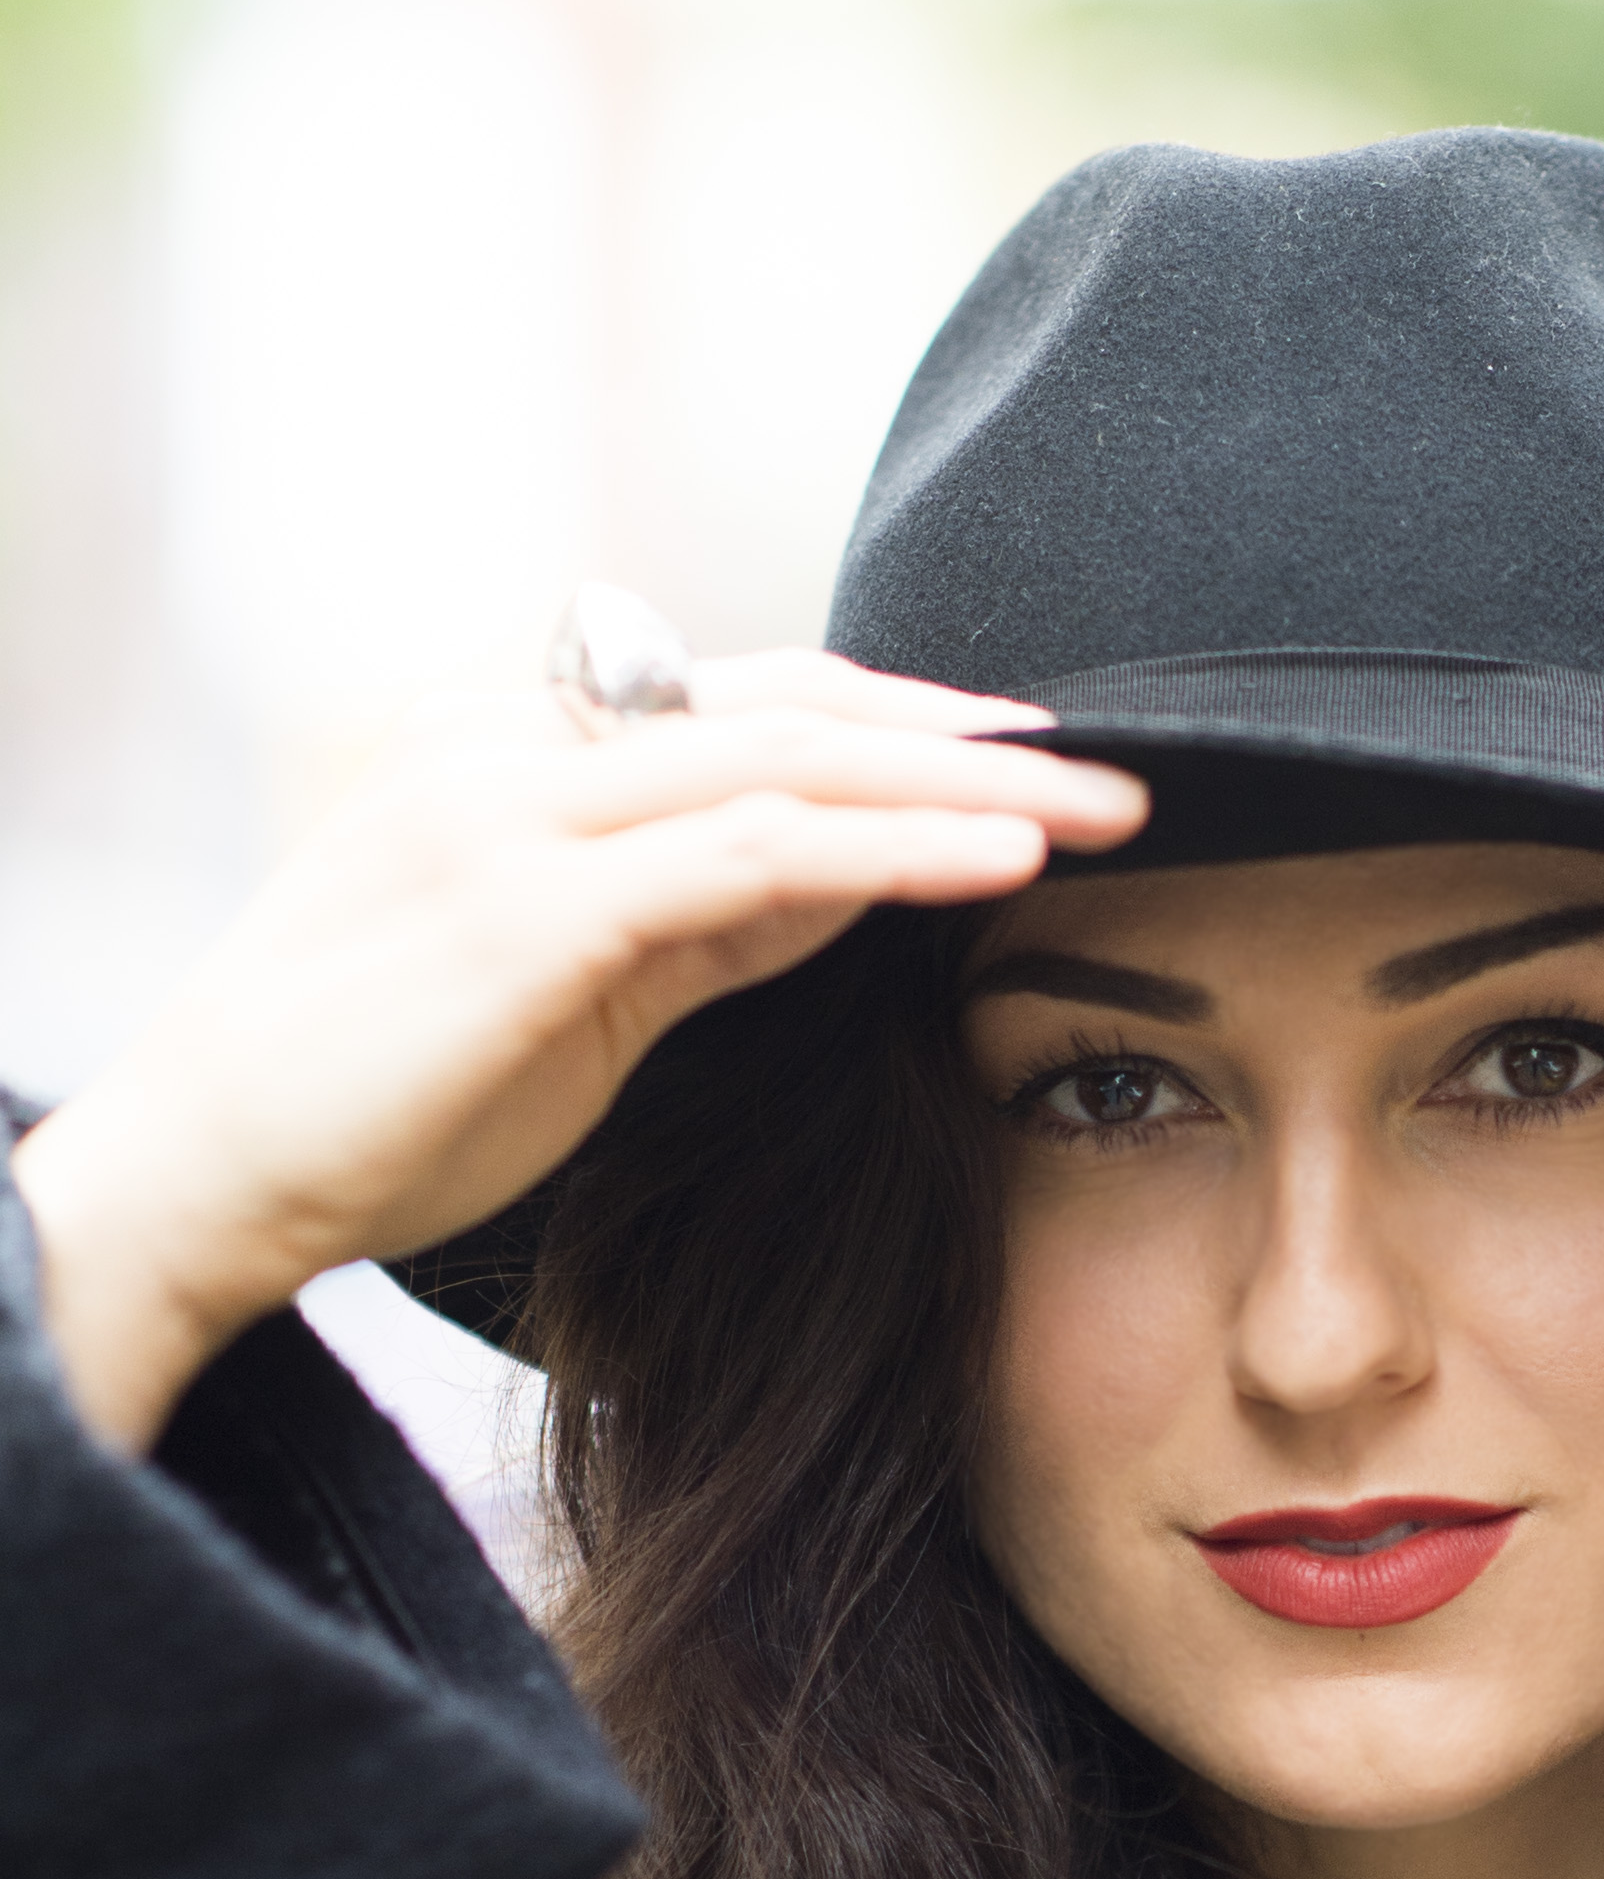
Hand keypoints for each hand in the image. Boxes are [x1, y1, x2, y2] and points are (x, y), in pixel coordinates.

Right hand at [9, 650, 1146, 1450]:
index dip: (901, 722)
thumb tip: (845, 881)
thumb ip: (696, 920)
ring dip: (968, 784)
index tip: (1034, 762)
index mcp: (512, 752)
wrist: (205, 1176)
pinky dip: (892, 847)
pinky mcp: (530, 907)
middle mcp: (510, 749)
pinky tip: (1002, 863)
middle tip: (1122, 770)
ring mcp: (513, 813)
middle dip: (968, 736)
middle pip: (788, 707)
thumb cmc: (375, 1102)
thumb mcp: (574, 995)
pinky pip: (752, 852)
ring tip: (1106, 813)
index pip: (744, 702)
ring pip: (789, 760)